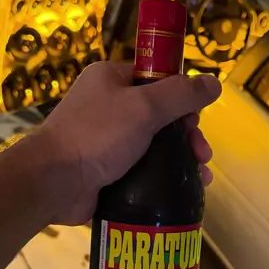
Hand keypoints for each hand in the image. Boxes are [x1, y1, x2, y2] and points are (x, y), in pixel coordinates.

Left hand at [32, 62, 220, 225]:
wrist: (54, 182)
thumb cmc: (97, 135)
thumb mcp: (144, 107)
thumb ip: (181, 94)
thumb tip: (215, 82)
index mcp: (111, 79)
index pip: (157, 79)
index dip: (182, 97)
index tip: (196, 119)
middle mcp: (108, 106)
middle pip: (161, 115)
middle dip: (187, 134)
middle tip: (202, 154)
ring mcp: (106, 140)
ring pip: (156, 144)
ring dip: (182, 158)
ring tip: (202, 177)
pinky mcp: (108, 169)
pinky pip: (144, 168)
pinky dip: (165, 177)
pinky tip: (185, 189)